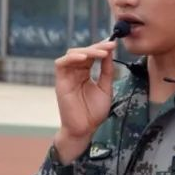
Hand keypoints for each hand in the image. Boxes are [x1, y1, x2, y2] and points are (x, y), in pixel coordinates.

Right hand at [53, 40, 116, 162]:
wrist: (85, 129)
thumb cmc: (94, 112)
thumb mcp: (105, 88)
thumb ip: (107, 71)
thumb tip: (109, 53)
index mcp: (84, 72)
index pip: (91, 54)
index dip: (101, 48)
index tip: (114, 44)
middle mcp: (74, 72)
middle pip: (82, 51)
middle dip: (96, 47)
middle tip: (110, 46)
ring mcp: (67, 76)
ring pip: (72, 54)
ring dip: (87, 51)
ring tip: (101, 53)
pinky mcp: (60, 82)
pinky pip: (61, 64)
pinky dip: (72, 58)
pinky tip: (84, 58)